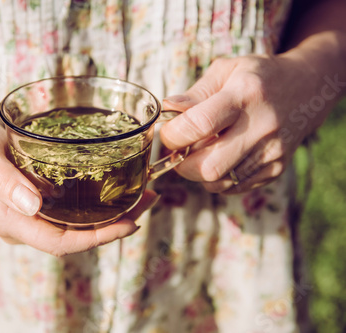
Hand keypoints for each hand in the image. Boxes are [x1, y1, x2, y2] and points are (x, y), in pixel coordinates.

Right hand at [0, 116, 154, 255]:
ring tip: (140, 195)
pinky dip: (94, 207)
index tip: (128, 224)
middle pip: (73, 238)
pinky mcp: (35, 206)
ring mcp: (28, 218)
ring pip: (74, 227)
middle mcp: (20, 226)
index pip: (58, 242)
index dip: (95, 238)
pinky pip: (69, 215)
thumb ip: (3, 180)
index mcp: (7, 221)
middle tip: (146, 201)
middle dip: (112, 227)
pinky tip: (112, 192)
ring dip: (108, 217)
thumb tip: (34, 206)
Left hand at [160, 54, 333, 193]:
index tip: (169, 133)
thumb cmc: (257, 77)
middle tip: (180, 151)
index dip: (174, 135)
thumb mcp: (225, 71)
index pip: (199, 124)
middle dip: (183, 165)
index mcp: (244, 94)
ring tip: (201, 153)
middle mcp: (261, 126)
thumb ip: (194, 93)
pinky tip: (221, 159)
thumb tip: (167, 110)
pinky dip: (218, 179)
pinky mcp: (277, 168)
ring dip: (199, 173)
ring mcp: (272, 151)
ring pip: (220, 183)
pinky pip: (235, 188)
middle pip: (209, 167)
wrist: (308, 89)